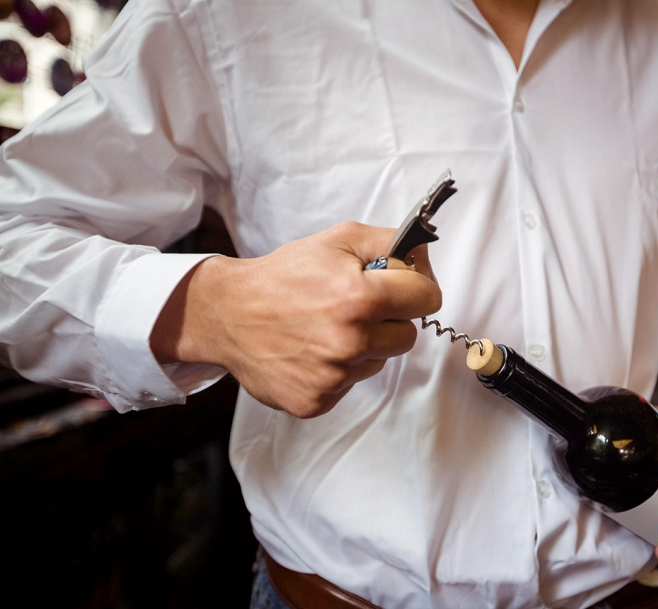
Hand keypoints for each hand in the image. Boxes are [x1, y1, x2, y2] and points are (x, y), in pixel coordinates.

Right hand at [151, 221, 441, 417]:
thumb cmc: (283, 276)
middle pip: (408, 336)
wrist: (228, 313)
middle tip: (355, 307)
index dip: (416, 288)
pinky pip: (350, 384)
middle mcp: (350, 341)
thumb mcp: (338, 240)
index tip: (402, 289)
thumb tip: (424, 255)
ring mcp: (333, 376)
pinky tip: (313, 351)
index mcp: (359, 298)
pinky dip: (338, 369)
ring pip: (379, 361)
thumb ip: (390, 242)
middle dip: (390, 320)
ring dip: (364, 346)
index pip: (427, 299)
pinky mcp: (316, 401)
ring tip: (327, 328)